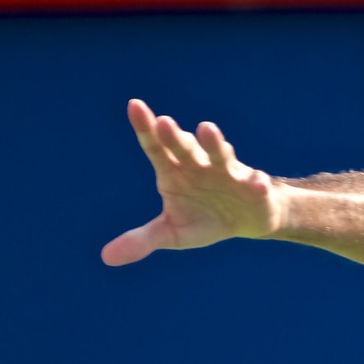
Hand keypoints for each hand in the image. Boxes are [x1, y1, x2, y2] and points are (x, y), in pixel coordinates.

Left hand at [101, 99, 282, 265]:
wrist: (248, 219)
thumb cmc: (205, 218)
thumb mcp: (172, 233)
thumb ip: (142, 240)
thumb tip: (106, 257)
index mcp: (175, 171)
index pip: (156, 149)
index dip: (145, 129)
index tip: (134, 106)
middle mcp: (200, 165)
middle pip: (184, 148)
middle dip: (174, 137)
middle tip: (163, 123)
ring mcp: (228, 172)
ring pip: (220, 154)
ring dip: (214, 143)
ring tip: (206, 129)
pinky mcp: (255, 187)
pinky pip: (256, 183)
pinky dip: (256, 182)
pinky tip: (257, 182)